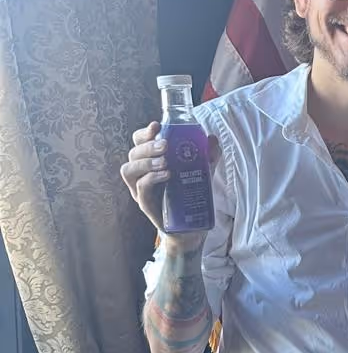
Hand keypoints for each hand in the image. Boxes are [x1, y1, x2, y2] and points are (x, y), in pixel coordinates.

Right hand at [119, 120, 207, 245]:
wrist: (191, 226)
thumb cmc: (190, 193)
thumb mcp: (203, 171)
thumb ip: (208, 155)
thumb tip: (213, 138)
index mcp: (151, 161)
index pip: (139, 142)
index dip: (144, 133)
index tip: (156, 126)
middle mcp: (142, 173)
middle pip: (133, 153)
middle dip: (147, 146)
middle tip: (165, 145)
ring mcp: (140, 189)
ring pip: (129, 170)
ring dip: (145, 162)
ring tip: (165, 163)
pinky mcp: (145, 204)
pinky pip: (140, 189)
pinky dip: (151, 179)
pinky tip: (166, 175)